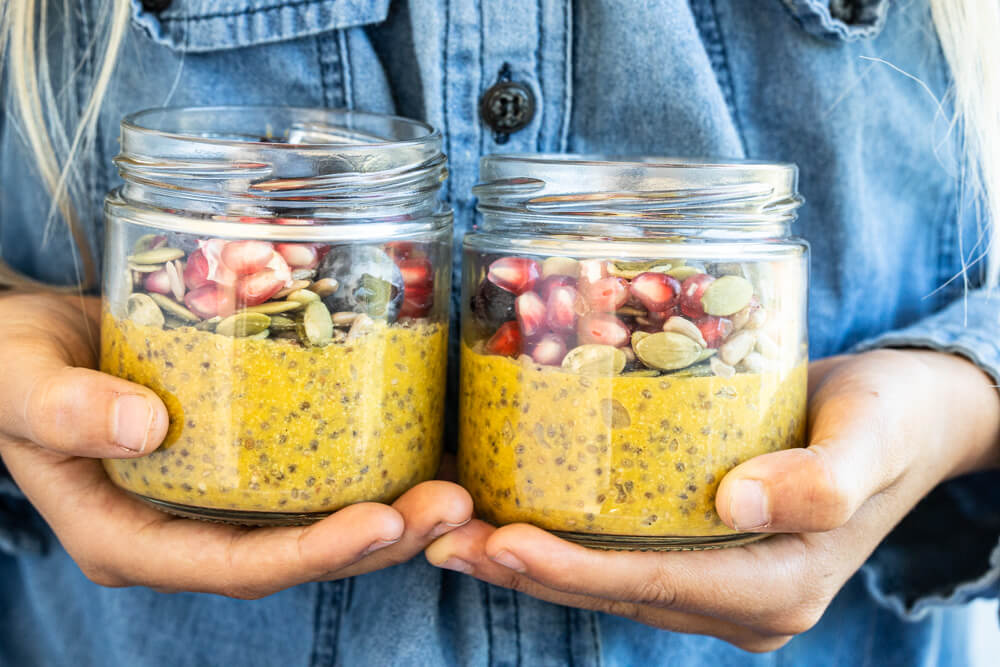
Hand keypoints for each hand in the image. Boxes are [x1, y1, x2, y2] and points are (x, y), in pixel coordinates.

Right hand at [0, 292, 471, 597]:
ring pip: (316, 522)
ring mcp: (218, 498)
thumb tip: (143, 426)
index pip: (232, 566)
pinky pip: (314, 476)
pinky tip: (423, 450)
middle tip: (453, 507)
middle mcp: (185, 529)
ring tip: (459, 489)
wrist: (26, 340)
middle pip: (295, 554)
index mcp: (128, 536)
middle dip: (380, 540)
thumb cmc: (9, 362)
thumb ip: (64, 408)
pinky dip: (371, 469)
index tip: (383, 525)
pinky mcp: (245, 458)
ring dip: (393, 512)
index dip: (311, 555)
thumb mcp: (17, 381)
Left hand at [427, 350, 999, 651]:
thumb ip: (821, 477)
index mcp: (775, 587)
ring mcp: (718, 580)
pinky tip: (507, 505)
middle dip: (524, 568)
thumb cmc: (895, 417)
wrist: (910, 414)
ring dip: (527, 557)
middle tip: (442, 537)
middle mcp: (738, 599)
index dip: (570, 570)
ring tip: (452, 529)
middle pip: (612, 589)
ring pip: (605, 576)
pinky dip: (560, 533)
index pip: (652, 583)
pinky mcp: (702, 547)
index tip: (498, 541)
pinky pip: (618, 550)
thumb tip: (735, 505)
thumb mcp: (873, 434)